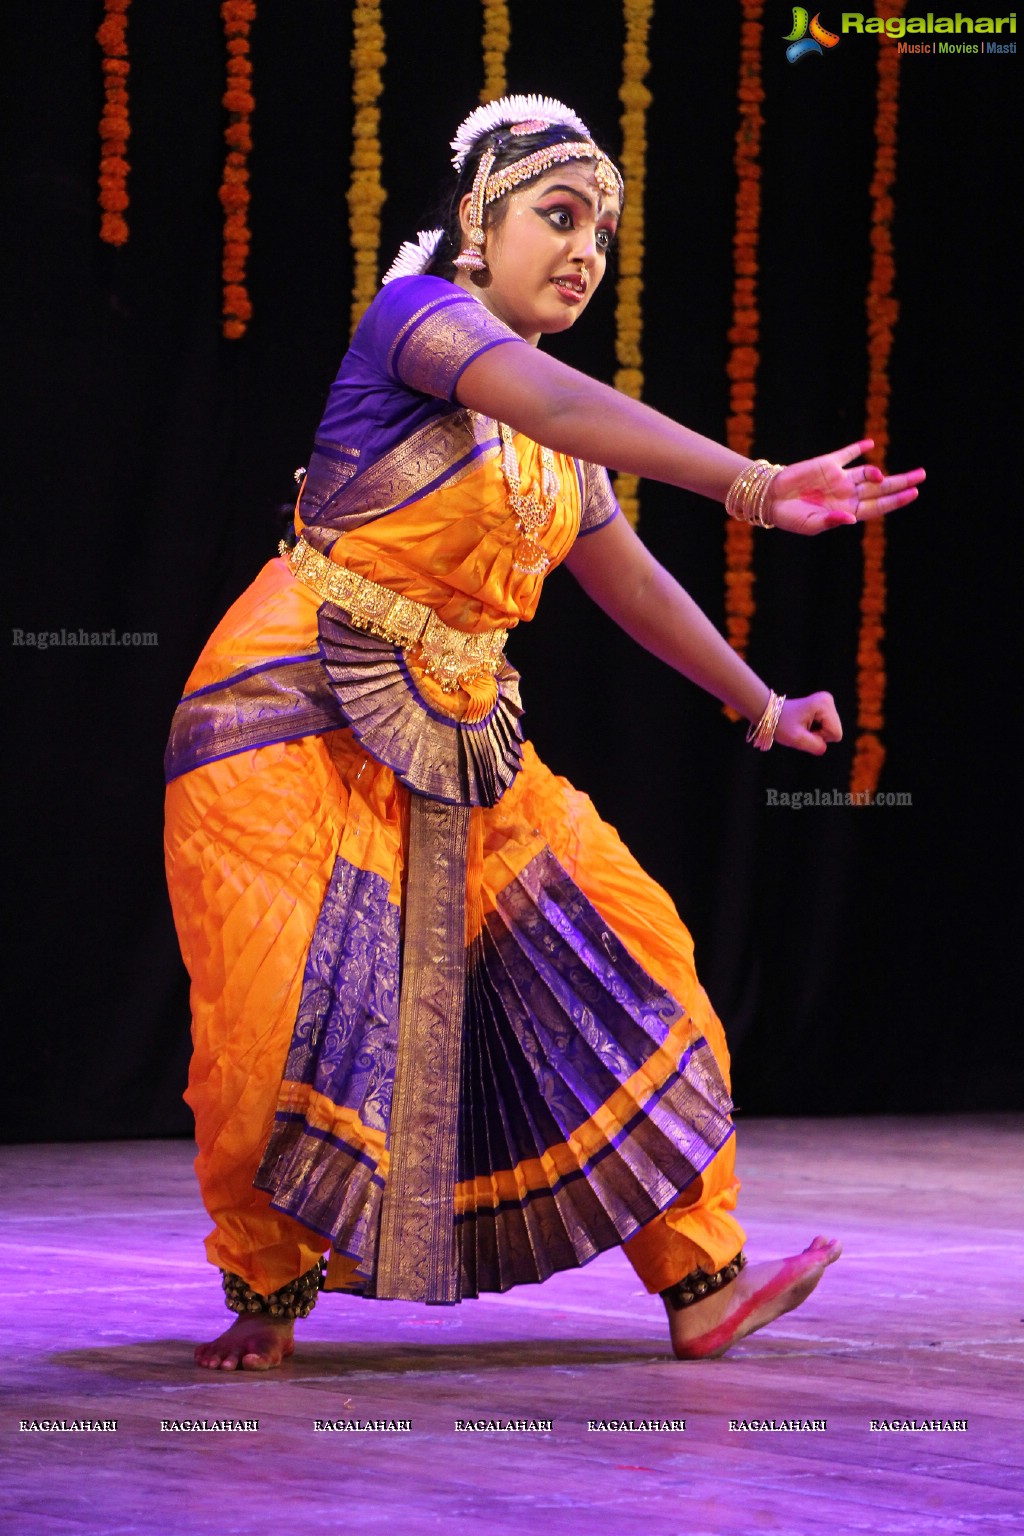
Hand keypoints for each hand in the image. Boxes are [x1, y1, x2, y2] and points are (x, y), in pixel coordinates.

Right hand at [770, 440, 924, 534]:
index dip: (896, 500)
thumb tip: (852, 518)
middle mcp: (847, 493)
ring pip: (867, 472)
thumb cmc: (790, 518)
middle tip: (921, 476)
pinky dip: (858, 449)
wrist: (770, 499)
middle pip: (880, 488)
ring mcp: (839, 478)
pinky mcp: (827, 463)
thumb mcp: (811, 525)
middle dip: (901, 482)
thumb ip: (831, 521)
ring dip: (880, 472)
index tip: (914, 493)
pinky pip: (847, 454)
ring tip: (884, 475)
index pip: (878, 506)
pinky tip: (870, 444)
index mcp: (847, 510)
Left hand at [775, 692, 841, 755]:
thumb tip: (825, 747)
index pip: (835, 734)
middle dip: (819, 735)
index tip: (804, 730)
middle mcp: (828, 700)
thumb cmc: (781, 725)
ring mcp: (827, 702)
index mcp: (825, 704)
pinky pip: (828, 726)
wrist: (770, 714)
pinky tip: (805, 724)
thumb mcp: (797, 739)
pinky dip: (816, 729)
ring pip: (832, 730)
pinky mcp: (824, 707)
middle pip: (835, 731)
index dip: (820, 737)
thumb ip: (816, 746)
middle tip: (802, 729)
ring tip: (802, 726)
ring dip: (817, 733)